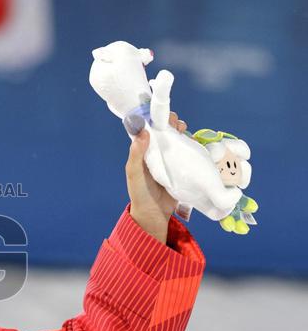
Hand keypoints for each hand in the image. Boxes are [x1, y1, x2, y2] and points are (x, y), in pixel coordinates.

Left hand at [126, 111, 186, 244]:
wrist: (155, 214)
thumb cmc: (141, 194)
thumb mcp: (135, 174)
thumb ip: (136, 155)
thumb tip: (143, 132)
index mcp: (143, 152)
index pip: (149, 129)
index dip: (155, 119)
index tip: (162, 115)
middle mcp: (157, 153)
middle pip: (165, 132)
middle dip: (172, 123)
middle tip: (177, 124)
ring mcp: (171, 159)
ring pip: (178, 140)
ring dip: (182, 132)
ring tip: (184, 129)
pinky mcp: (183, 167)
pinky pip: (189, 153)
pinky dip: (194, 145)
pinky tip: (197, 142)